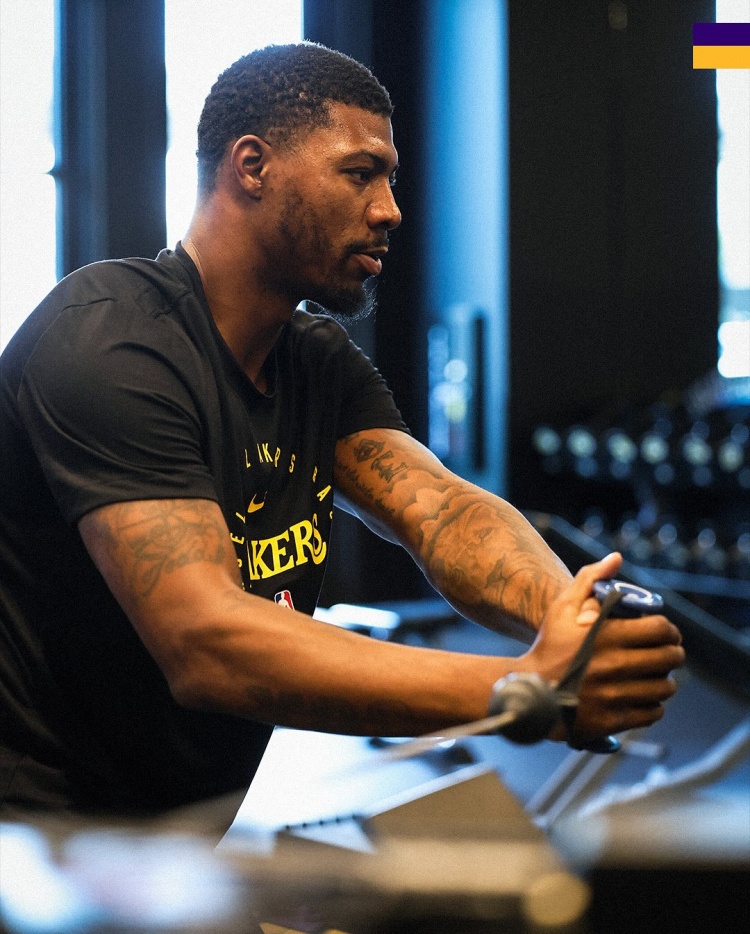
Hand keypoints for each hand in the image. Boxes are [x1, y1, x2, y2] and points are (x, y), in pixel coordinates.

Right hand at [518, 553, 685, 744]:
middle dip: (672, 653)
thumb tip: (617, 558)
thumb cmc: (548, 644)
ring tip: (655, 675)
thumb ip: (590, 579)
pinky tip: (642, 695)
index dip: (669, 630)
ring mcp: (615, 695)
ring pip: (664, 687)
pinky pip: (652, 712)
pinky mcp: (613, 719)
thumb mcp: (563, 607)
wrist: (529, 689)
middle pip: (669, 659)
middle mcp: (615, 666)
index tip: (665, 632)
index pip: (661, 630)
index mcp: (607, 635)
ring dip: (664, 679)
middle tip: (665, 653)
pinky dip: (653, 704)